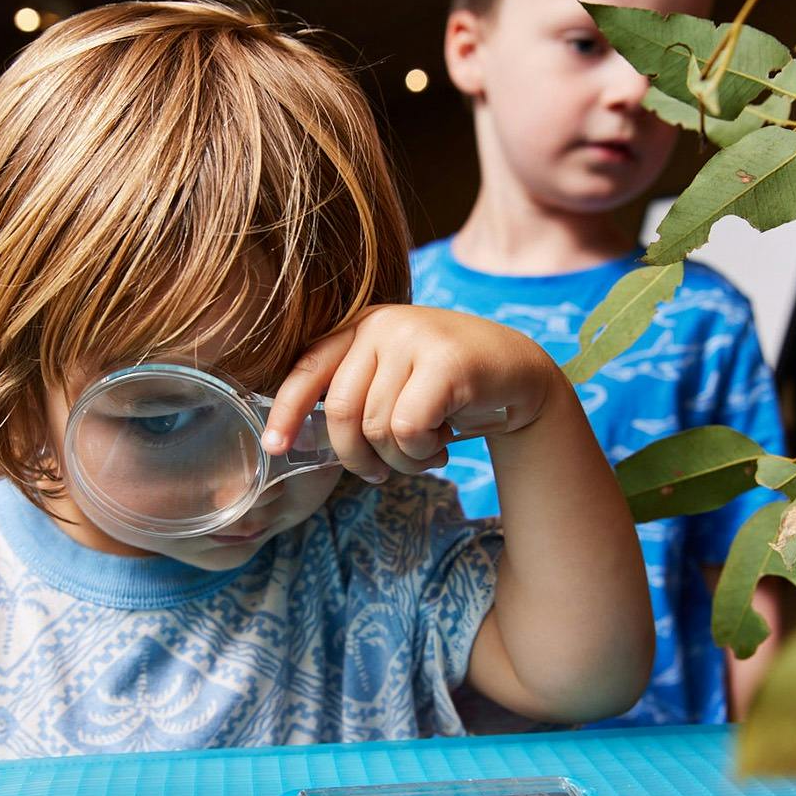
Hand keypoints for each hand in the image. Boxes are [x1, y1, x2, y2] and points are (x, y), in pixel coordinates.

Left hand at [262, 305, 557, 481]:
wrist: (518, 374)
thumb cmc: (448, 388)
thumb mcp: (394, 380)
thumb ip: (355, 395)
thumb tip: (302, 439)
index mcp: (360, 326)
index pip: (308, 369)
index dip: (287, 412)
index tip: (277, 447)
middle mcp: (382, 323)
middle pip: (341, 411)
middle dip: (357, 457)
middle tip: (380, 473)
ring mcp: (414, 336)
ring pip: (378, 427)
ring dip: (401, 460)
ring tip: (425, 451)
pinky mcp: (446, 360)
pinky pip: (408, 429)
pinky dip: (422, 453)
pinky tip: (441, 444)